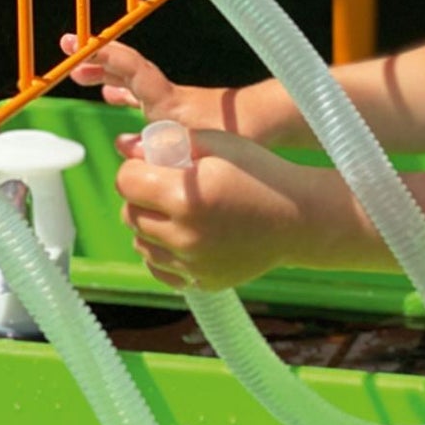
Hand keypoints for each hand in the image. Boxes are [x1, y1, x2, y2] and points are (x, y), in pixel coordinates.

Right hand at [61, 33, 303, 145]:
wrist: (268, 124)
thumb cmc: (240, 134)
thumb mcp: (197, 145)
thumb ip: (159, 148)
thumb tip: (122, 144)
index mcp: (169, 102)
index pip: (134, 71)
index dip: (108, 58)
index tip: (82, 48)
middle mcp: (168, 98)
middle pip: (127, 71)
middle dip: (98, 61)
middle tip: (70, 54)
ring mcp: (172, 103)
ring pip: (133, 84)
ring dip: (107, 76)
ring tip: (81, 74)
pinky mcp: (180, 112)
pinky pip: (143, 98)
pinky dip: (124, 94)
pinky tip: (113, 103)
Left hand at [114, 128, 318, 291]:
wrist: (299, 218)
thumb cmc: (261, 172)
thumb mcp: (220, 144)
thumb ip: (170, 142)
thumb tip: (125, 146)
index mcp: (183, 197)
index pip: (126, 182)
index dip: (138, 168)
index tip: (158, 165)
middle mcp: (182, 236)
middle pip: (129, 214)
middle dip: (142, 197)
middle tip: (170, 187)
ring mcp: (191, 264)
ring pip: (141, 244)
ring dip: (151, 225)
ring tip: (182, 212)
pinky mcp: (200, 282)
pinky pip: (159, 269)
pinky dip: (163, 253)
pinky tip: (186, 236)